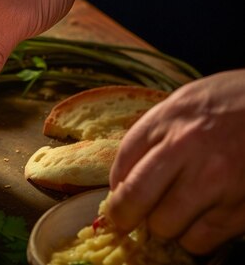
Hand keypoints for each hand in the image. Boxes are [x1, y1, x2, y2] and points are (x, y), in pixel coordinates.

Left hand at [108, 69, 244, 253]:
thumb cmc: (227, 104)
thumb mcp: (179, 105)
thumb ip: (147, 139)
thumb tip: (121, 183)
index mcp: (168, 122)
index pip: (122, 167)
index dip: (114, 192)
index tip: (116, 204)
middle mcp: (189, 151)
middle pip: (136, 202)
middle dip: (128, 216)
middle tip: (133, 217)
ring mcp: (217, 182)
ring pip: (166, 227)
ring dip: (165, 225)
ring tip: (175, 211)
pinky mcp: (241, 208)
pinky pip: (201, 241)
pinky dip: (194, 237)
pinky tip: (200, 218)